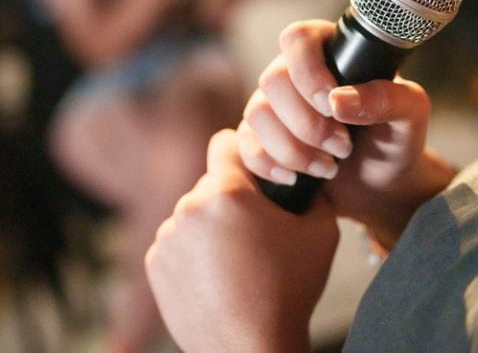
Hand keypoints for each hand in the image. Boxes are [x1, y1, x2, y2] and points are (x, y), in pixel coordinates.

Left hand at [146, 128, 338, 352]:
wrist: (252, 350)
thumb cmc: (291, 291)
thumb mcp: (322, 232)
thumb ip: (314, 193)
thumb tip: (310, 175)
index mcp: (228, 192)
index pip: (226, 144)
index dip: (243, 153)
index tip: (254, 171)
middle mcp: (189, 207)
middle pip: (211, 186)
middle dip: (230, 202)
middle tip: (255, 234)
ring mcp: (167, 237)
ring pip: (192, 217)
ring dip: (209, 230)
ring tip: (236, 264)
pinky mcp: (154, 264)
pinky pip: (176, 246)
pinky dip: (192, 257)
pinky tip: (217, 280)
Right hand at [239, 20, 455, 249]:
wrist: (382, 184)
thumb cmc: (396, 139)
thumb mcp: (410, 115)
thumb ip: (388, 98)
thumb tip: (339, 100)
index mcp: (331, 51)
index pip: (297, 38)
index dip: (308, 72)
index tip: (332, 106)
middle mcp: (295, 72)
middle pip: (272, 79)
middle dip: (307, 123)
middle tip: (343, 147)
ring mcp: (273, 105)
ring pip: (256, 114)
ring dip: (293, 149)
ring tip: (329, 168)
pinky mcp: (260, 138)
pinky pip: (245, 146)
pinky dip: (270, 165)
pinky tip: (296, 178)